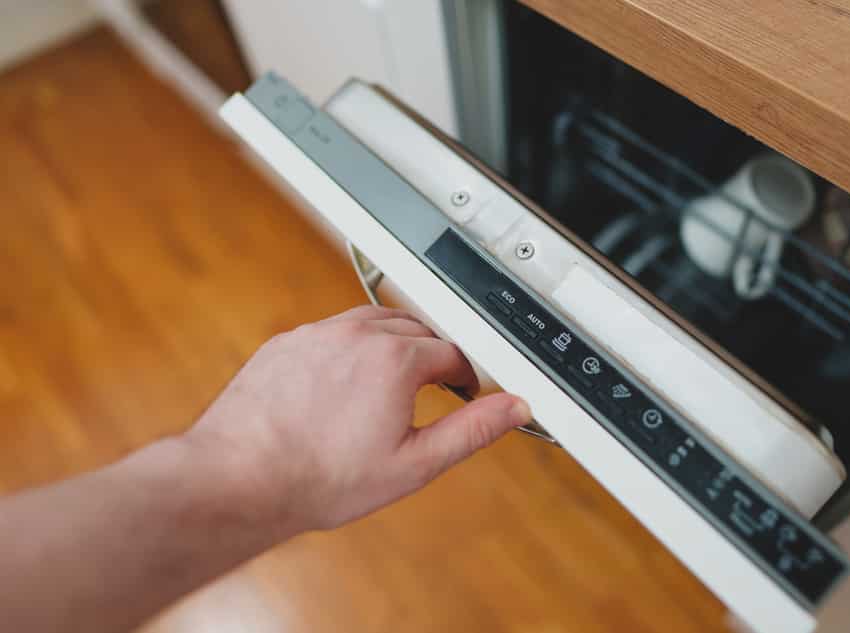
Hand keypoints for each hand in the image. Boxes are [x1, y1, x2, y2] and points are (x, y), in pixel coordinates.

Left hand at [185, 306, 530, 535]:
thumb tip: (513, 408)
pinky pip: (332, 331)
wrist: (240, 479)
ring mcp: (317, 334)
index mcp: (396, 359)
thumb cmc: (320, 478)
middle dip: (433, 354)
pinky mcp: (287, 342)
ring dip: (393, 343)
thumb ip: (472, 430)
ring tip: (393, 380)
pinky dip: (350, 347)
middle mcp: (358, 335)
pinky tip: (344, 383)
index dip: (466, 375)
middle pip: (416, 328)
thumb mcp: (414, 464)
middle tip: (434, 386)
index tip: (463, 392)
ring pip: (373, 322)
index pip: (452, 352)